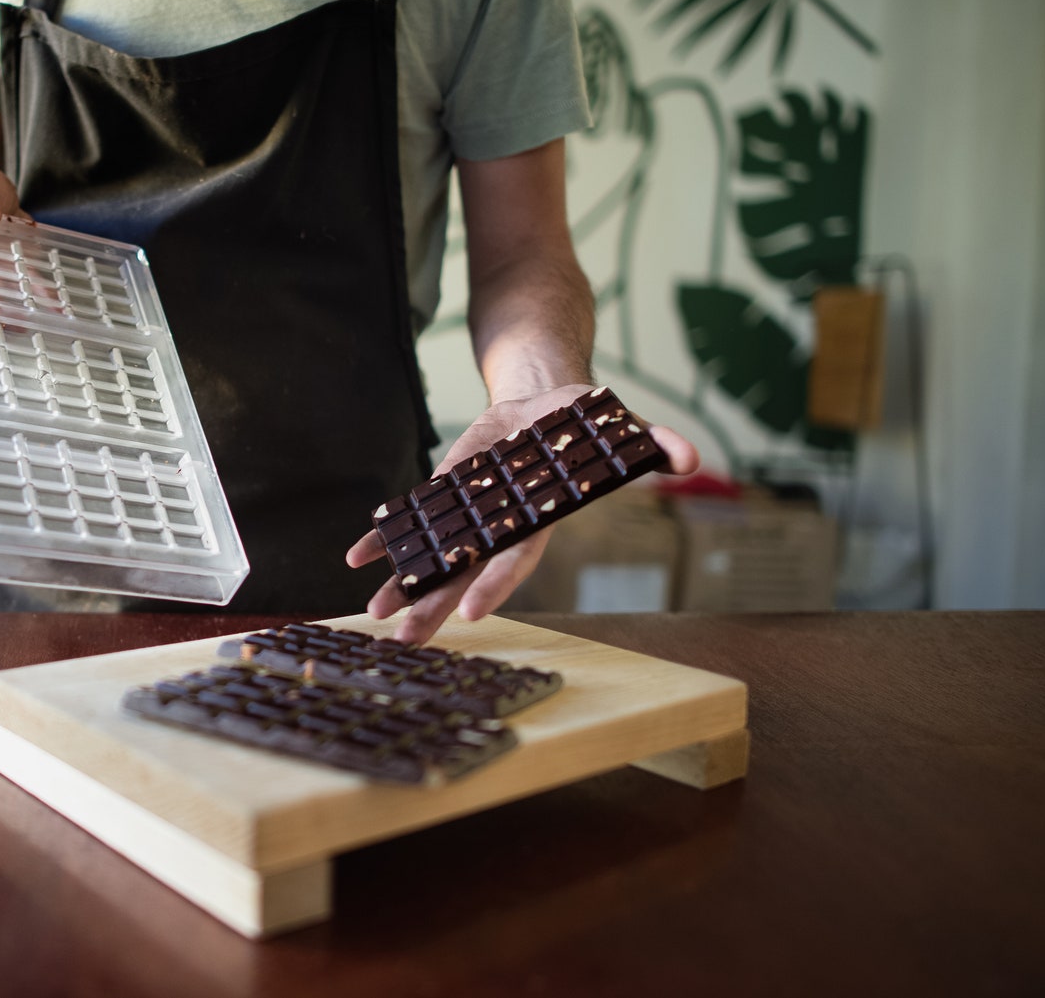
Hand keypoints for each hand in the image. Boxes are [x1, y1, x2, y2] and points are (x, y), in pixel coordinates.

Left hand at [345, 384, 700, 643]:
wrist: (544, 403)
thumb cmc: (584, 421)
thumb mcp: (620, 425)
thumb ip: (654, 443)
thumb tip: (689, 456)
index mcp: (538, 518)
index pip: (517, 559)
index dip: (497, 585)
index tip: (472, 614)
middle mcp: (501, 526)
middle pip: (465, 573)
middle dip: (436, 606)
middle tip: (405, 641)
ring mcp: (471, 516)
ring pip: (434, 557)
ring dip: (403, 583)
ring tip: (373, 614)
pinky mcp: (448, 495)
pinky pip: (413, 521)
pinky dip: (384, 537)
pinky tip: (355, 556)